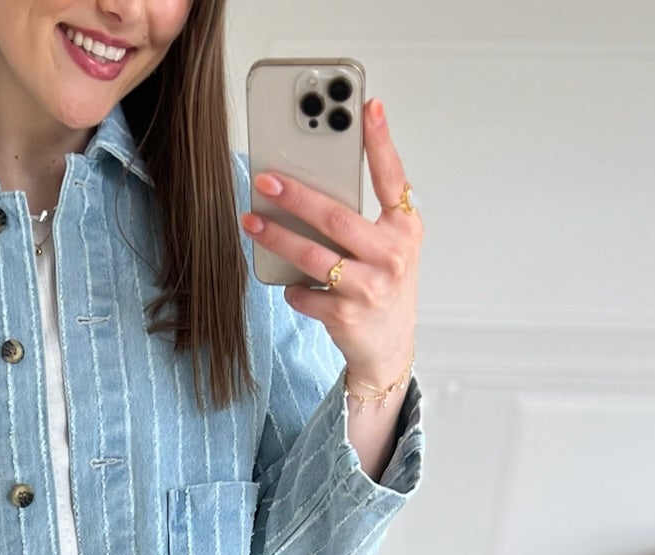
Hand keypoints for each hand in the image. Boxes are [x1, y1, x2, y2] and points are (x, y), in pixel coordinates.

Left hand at [240, 96, 419, 391]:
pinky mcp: (347, 315)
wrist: (389, 347)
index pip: (392, 177)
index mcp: (404, 228)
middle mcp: (392, 255)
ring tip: (251, 221)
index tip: (366, 106)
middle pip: (336, 217)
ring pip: (312, 255)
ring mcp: (370, 287)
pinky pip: (305, 292)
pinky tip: (290, 283)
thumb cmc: (383, 285)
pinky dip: (293, 288)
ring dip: (276, 237)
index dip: (380, 141)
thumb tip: (311, 183)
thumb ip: (364, 217)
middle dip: (296, 196)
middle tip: (265, 180)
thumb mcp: (388, 246)